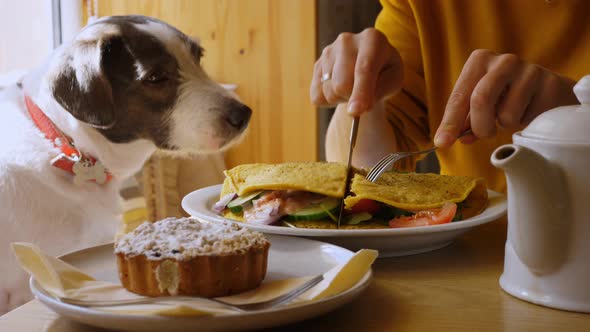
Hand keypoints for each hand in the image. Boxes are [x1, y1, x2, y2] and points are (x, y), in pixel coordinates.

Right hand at [310, 28, 403, 115]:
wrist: (370, 65)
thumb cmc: (385, 72)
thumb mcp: (394, 80)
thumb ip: (380, 92)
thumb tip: (356, 109)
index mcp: (372, 39)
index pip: (363, 69)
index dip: (360, 92)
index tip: (356, 111)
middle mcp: (346, 41)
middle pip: (342, 84)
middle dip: (353, 97)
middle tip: (365, 93)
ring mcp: (328, 52)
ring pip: (329, 91)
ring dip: (343, 98)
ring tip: (354, 87)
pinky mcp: (317, 65)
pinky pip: (317, 95)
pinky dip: (330, 101)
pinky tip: (341, 89)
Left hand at [435, 49, 577, 146]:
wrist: (547, 92)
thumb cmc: (506, 97)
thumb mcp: (481, 104)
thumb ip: (463, 121)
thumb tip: (446, 139)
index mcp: (479, 60)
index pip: (459, 96)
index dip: (450, 122)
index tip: (443, 143)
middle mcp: (504, 60)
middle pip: (481, 99)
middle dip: (479, 126)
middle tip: (484, 134)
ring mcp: (530, 70)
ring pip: (507, 115)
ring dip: (505, 125)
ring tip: (512, 115)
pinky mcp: (550, 84)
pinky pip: (530, 119)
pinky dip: (525, 123)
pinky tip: (529, 111)